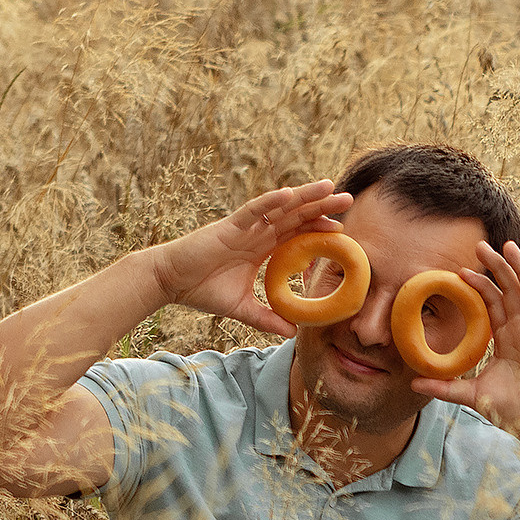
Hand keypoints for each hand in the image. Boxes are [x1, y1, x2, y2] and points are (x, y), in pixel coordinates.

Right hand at [149, 180, 351, 335]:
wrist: (170, 282)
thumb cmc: (202, 290)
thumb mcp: (242, 309)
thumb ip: (268, 318)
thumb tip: (292, 333)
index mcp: (263, 248)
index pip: (298, 234)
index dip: (319, 229)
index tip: (344, 229)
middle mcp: (258, 233)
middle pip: (296, 216)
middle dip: (322, 206)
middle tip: (350, 199)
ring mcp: (245, 227)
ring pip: (280, 207)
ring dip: (305, 196)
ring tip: (330, 186)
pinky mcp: (229, 226)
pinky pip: (253, 210)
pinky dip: (270, 202)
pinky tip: (289, 194)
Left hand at [411, 241, 519, 439]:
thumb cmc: (511, 411)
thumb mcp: (471, 395)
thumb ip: (446, 387)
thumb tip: (415, 382)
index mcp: (507, 339)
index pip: (493, 303)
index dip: (480, 285)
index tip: (461, 270)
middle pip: (510, 290)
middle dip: (497, 267)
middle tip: (480, 245)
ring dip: (518, 268)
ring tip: (507, 245)